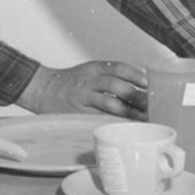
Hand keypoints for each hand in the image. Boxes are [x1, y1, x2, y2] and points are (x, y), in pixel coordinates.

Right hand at [17, 60, 147, 116]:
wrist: (42, 88)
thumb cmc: (70, 83)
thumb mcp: (89, 72)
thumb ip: (109, 76)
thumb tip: (138, 87)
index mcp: (94, 68)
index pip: (119, 68)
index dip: (136, 75)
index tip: (149, 83)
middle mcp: (89, 80)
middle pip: (118, 85)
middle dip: (137, 96)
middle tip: (152, 105)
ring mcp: (83, 96)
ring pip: (110, 102)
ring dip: (129, 111)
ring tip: (144, 118)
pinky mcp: (78, 112)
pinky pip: (98, 117)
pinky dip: (113, 121)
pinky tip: (124, 126)